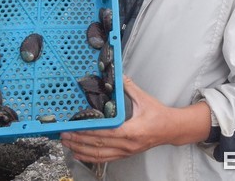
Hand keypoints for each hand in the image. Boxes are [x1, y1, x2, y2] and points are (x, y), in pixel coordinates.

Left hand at [60, 76, 180, 162]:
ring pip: (100, 154)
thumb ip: (128, 87)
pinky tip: (79, 153)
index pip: (106, 133)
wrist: (171, 129)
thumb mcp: (144, 98)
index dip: (89, 131)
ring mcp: (126, 151)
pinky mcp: (125, 154)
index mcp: (132, 130)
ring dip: (81, 150)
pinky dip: (90, 157)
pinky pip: (105, 158)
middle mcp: (128, 144)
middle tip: (64, 135)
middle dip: (79, 140)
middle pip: (99, 145)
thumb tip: (116, 75)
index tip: (74, 127)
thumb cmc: (158, 114)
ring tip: (67, 144)